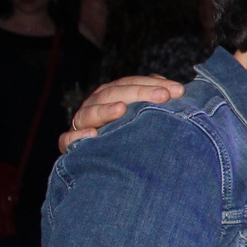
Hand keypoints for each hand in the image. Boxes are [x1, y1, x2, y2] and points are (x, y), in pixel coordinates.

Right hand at [58, 76, 184, 151]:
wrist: (106, 163)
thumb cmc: (129, 133)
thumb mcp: (143, 114)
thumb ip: (154, 99)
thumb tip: (175, 90)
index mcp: (112, 94)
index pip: (131, 83)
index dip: (153, 84)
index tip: (178, 91)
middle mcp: (96, 105)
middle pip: (113, 93)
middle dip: (139, 93)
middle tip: (163, 96)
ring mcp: (82, 123)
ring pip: (89, 113)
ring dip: (105, 111)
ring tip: (122, 109)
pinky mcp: (71, 144)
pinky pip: (67, 139)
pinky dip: (77, 137)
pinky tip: (93, 135)